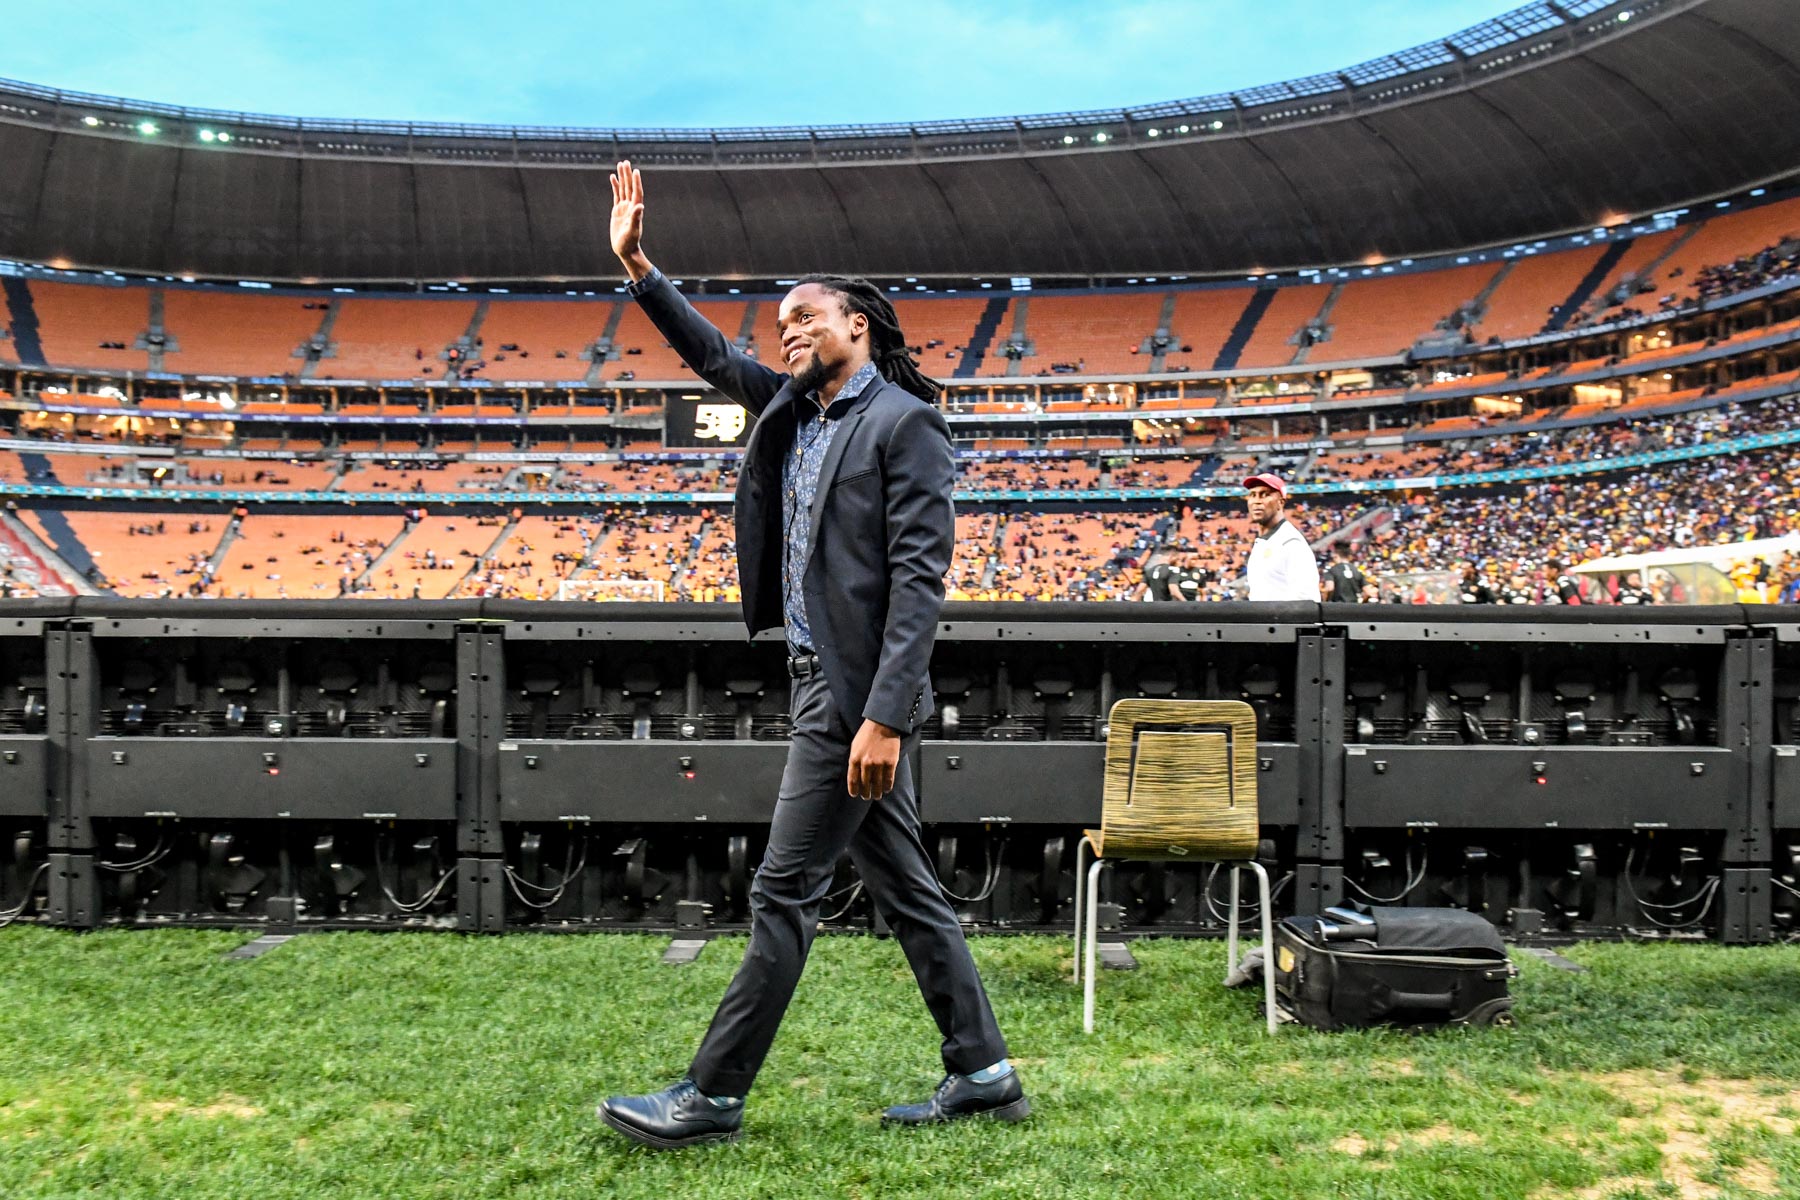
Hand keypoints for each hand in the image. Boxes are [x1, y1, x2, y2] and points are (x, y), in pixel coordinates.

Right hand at [608, 160, 652, 280]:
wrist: (625, 249)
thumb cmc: (630, 242)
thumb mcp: (632, 230)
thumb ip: (636, 217)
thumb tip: (640, 206)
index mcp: (635, 209)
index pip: (636, 192)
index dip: (636, 181)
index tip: (635, 170)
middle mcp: (631, 206)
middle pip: (629, 187)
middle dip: (627, 175)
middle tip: (625, 162)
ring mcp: (624, 207)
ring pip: (623, 189)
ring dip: (622, 177)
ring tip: (620, 165)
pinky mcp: (617, 210)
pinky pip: (617, 195)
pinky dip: (615, 186)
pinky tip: (613, 177)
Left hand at [846, 719, 901, 800]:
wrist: (883, 723)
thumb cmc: (868, 732)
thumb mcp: (855, 745)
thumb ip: (855, 760)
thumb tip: (856, 773)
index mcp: (854, 758)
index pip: (852, 780)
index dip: (854, 790)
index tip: (855, 794)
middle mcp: (866, 763)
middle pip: (865, 784)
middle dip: (866, 793)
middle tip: (867, 797)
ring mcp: (878, 763)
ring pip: (877, 784)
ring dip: (877, 792)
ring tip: (877, 795)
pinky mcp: (890, 762)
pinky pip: (889, 779)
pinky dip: (888, 786)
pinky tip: (887, 789)